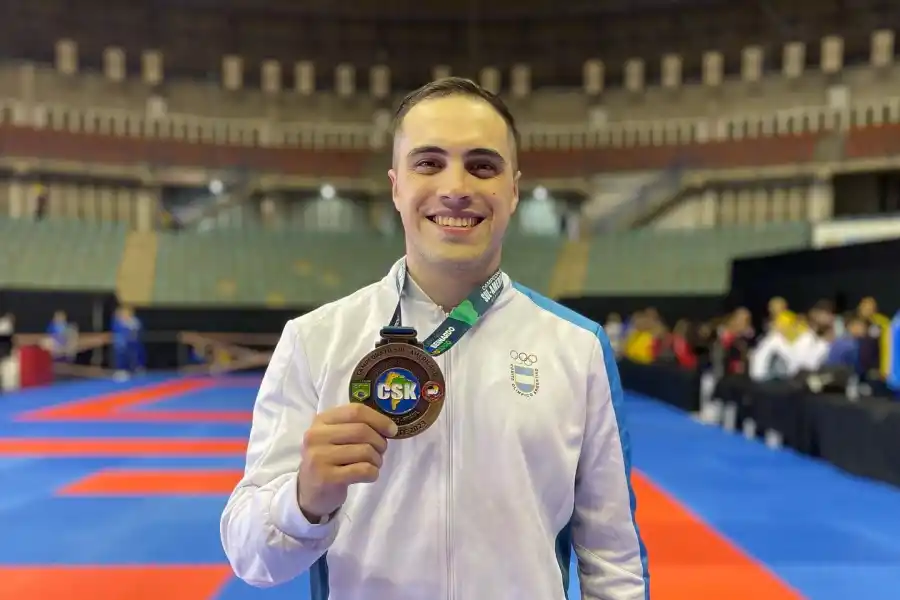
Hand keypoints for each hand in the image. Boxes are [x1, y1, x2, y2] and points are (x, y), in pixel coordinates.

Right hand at [297, 403, 397, 520]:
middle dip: (380, 442)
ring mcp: (319, 457)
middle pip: (362, 431)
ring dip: (377, 460)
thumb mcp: (336, 436)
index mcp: (321, 420)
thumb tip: (390, 427)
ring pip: (365, 451)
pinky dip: (373, 473)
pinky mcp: (326, 478)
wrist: (310, 492)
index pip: (356, 411)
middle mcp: (316, 436)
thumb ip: (357, 425)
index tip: (392, 430)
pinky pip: (363, 470)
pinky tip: (368, 475)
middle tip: (380, 451)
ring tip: (372, 464)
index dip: (379, 419)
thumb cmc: (330, 459)